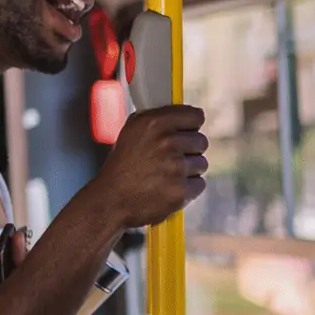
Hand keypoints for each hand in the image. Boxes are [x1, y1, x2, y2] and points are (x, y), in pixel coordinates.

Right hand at [88, 106, 208, 231]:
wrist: (112, 200)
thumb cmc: (122, 166)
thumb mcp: (132, 131)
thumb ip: (158, 120)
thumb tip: (184, 114)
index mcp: (154, 123)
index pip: (195, 116)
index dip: (192, 125)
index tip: (188, 131)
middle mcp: (167, 142)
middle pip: (201, 141)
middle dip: (190, 150)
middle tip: (172, 159)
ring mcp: (176, 167)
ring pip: (201, 163)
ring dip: (189, 170)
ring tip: (167, 175)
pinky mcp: (182, 190)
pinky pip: (199, 184)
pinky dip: (188, 188)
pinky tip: (169, 188)